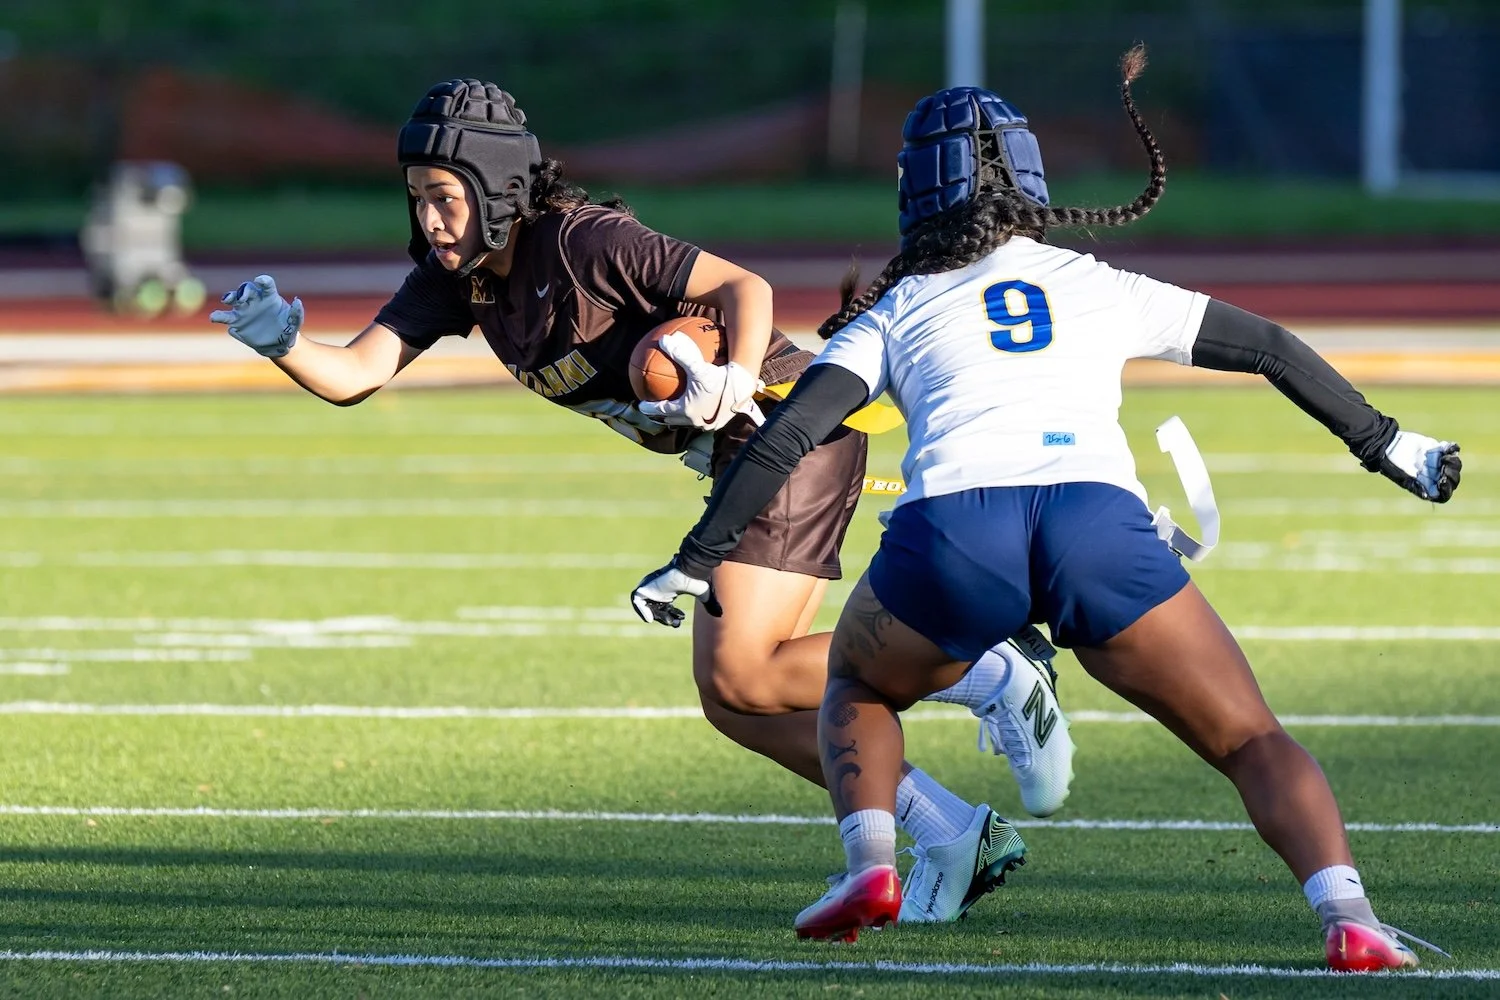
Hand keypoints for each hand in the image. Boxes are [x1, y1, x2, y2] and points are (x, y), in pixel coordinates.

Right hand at [209, 275, 302, 357]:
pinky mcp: (237, 323)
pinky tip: (216, 319)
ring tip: (224, 304)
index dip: (263, 280)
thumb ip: (297, 312)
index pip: (266, 285)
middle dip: (241, 291)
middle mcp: (254, 301)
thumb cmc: (288, 329)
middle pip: (245, 290)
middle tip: (240, 298)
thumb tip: (297, 301)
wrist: (279, 345)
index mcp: (269, 297)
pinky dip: (221, 318)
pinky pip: (227, 319)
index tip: (260, 280)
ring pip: (232, 302)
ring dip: (227, 300)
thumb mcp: (295, 322)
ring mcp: (244, 311)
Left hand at [630, 558, 721, 626]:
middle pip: (655, 608)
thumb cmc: (696, 579)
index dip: (671, 616)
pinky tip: (651, 618)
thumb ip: (709, 604)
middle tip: (676, 623)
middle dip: (665, 618)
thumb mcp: (703, 595)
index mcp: (668, 590)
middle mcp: (658, 588)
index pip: (664, 606)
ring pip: (646, 606)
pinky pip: (637, 600)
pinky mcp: (645, 586)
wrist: (691, 570)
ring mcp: (650, 586)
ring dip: (656, 616)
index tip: (681, 620)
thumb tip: (720, 614)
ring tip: (668, 620)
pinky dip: (642, 610)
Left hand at [638, 332, 763, 430]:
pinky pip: (702, 420)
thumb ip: (680, 353)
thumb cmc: (721, 376)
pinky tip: (696, 408)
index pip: (662, 410)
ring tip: (672, 412)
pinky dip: (694, 415)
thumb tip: (663, 341)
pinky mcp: (719, 423)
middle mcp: (696, 420)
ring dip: (678, 418)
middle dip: (662, 416)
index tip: (641, 405)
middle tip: (653, 411)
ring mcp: (708, 424)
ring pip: (687, 423)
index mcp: (687, 409)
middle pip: (673, 420)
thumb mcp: (698, 365)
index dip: (650, 408)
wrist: (744, 387)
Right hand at [1374, 430, 1461, 501]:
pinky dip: (1453, 448)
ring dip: (1454, 461)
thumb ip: (1416, 484)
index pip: (1444, 493)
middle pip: (1453, 479)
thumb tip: (1428, 495)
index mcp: (1427, 485)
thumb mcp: (1402, 476)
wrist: (1389, 444)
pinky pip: (1452, 450)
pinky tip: (1445, 446)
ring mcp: (1438, 463)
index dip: (1447, 488)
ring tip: (1445, 454)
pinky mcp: (1438, 450)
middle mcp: (1434, 475)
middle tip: (1444, 463)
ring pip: (1455, 465)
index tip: (1442, 480)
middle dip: (1452, 472)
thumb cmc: (1392, 463)